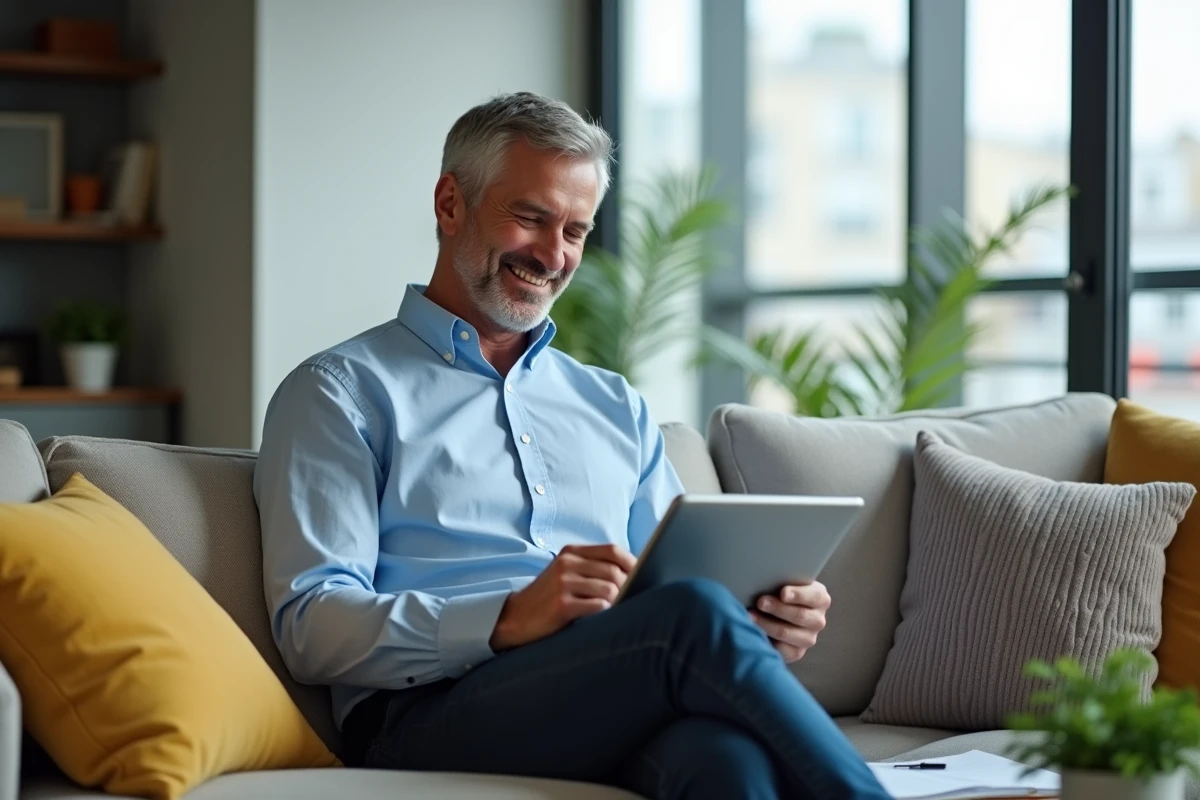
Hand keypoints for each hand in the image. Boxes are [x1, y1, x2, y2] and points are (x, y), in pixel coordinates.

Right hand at [489, 544, 635, 651]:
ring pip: (610, 590)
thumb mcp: (567, 574)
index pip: (612, 550)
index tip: (647, 574)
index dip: (633, 562)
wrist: (514, 618)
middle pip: (615, 571)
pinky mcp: (562, 605)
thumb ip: (594, 569)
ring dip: (621, 602)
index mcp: (571, 552)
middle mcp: (567, 564)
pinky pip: (598, 607)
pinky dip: (609, 613)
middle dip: (631, 585)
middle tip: (638, 598)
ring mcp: (563, 584)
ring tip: (625, 610)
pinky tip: (609, 619)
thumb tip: (636, 573)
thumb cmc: (549, 598)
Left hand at [749, 581, 829, 663]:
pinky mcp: (796, 652)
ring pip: (786, 632)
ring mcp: (808, 638)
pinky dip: (766, 640)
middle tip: (760, 602)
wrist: (776, 612)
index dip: (798, 595)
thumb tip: (766, 578)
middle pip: (800, 615)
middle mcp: (818, 620)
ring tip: (750, 616)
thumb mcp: (785, 582)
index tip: (783, 593)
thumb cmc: (779, 592)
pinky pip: (781, 649)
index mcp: (820, 598)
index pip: (815, 596)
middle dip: (777, 608)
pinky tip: (754, 631)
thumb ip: (783, 580)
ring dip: (766, 624)